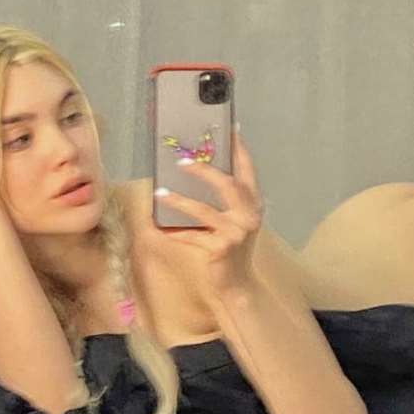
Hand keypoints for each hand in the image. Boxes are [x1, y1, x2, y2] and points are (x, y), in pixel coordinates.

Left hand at [157, 130, 262, 297]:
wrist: (237, 285)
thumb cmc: (232, 248)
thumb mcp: (235, 220)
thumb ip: (226, 200)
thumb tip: (197, 170)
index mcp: (253, 203)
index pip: (248, 170)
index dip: (239, 149)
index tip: (230, 129)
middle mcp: (249, 215)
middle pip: (228, 185)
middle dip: (204, 170)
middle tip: (181, 161)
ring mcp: (236, 233)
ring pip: (205, 211)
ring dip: (179, 201)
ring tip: (160, 193)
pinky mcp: (221, 249)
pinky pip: (194, 236)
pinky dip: (177, 232)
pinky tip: (162, 229)